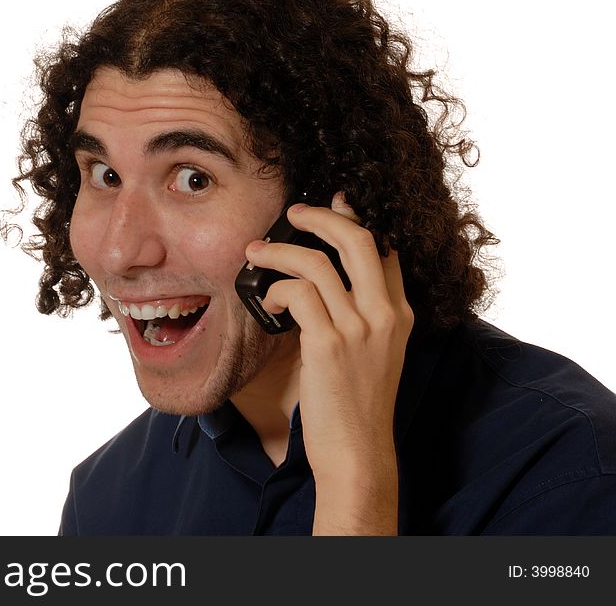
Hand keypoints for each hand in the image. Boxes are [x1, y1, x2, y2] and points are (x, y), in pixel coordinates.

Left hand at [244, 192, 413, 533]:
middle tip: (294, 212)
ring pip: (317, 262)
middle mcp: (386, 315)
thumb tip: (322, 283)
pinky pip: (298, 293)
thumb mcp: (375, 354)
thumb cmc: (357, 405)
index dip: (358, 221)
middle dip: (322, 217)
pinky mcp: (329, 344)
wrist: (358, 453)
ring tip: (257, 254)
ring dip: (280, 251)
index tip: (335, 204)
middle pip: (358, 239)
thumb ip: (362, 316)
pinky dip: (276, 289)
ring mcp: (359, 328)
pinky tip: (268, 300)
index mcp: (401, 314)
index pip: (386, 249)